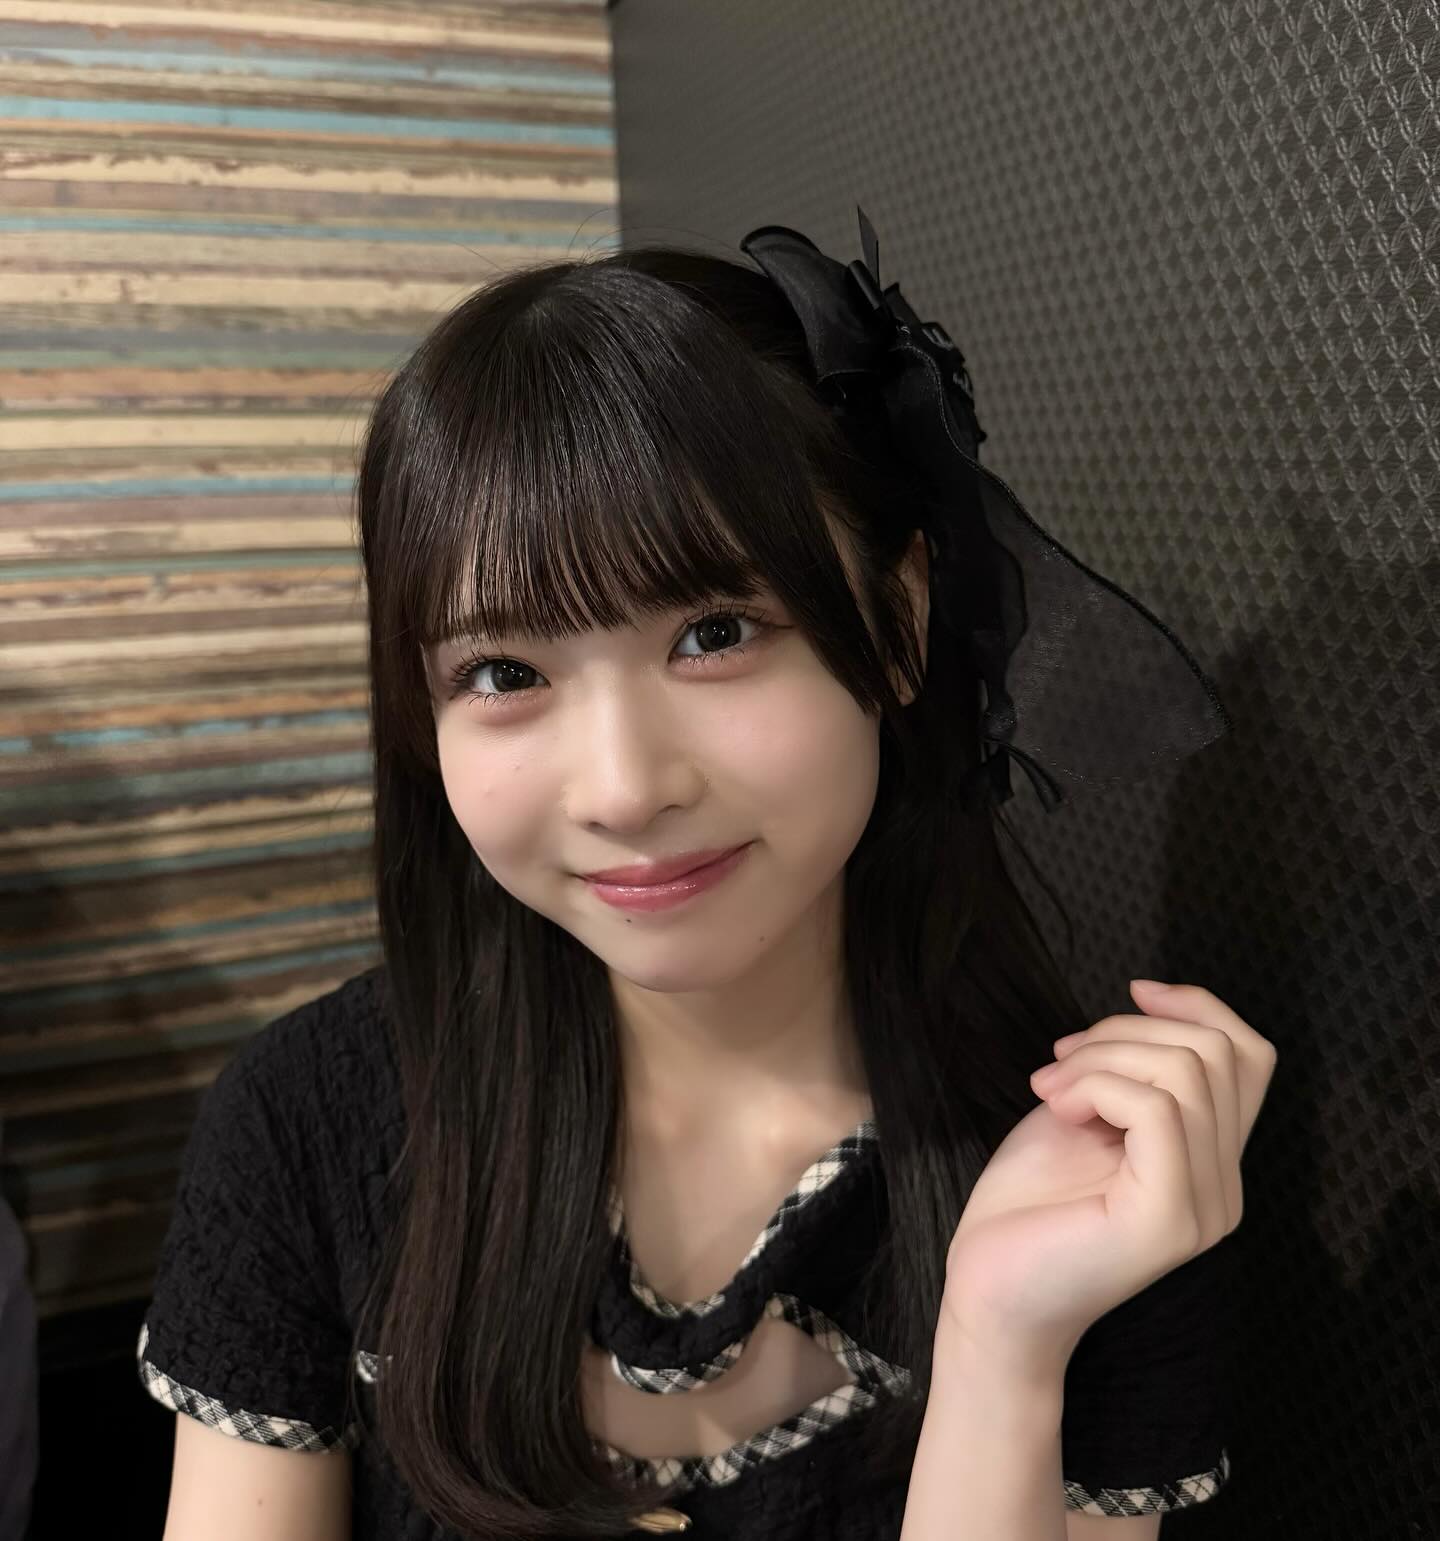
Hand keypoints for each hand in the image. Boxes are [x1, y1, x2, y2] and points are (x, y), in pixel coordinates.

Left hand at [941, 980, 1277, 1378]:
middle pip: (1216, 1052)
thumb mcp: (1086, 1113)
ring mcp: (1203, 1207)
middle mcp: (1224, 1188)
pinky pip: (1157, 1109)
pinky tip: (1058, 1109)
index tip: (1133, 989)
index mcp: (1211, 1162)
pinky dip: (1097, 1085)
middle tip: (1062, 1060)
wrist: (989, 1295)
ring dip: (1103, 1057)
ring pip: (1188, 1072)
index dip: (1200, 1005)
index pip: (1251, 1057)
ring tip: (1051, 1088)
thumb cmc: (1028, 1207)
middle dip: (1127, 1029)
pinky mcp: (1168, 1218)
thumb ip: (1132, 1071)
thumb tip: (1150, 1002)